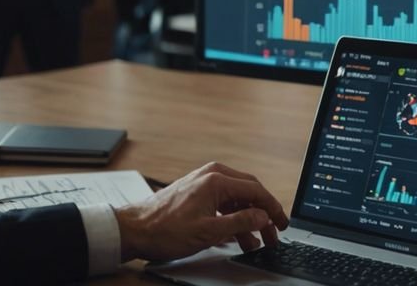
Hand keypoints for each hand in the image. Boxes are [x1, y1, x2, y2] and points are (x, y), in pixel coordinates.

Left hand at [113, 162, 288, 262]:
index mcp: (216, 180)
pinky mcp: (196, 192)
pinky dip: (233, 217)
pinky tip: (237, 235)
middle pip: (249, 192)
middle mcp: (211, 175)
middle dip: (263, 214)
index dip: (273, 208)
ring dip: (248, 218)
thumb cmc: (165, 230)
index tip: (282, 223)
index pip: (256, 190)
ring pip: (237, 198)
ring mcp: (203, 182)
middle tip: (273, 233)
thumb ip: (241, 222)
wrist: (134, 230)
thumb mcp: (209, 231)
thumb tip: (263, 217)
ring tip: (255, 241)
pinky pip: (223, 202)